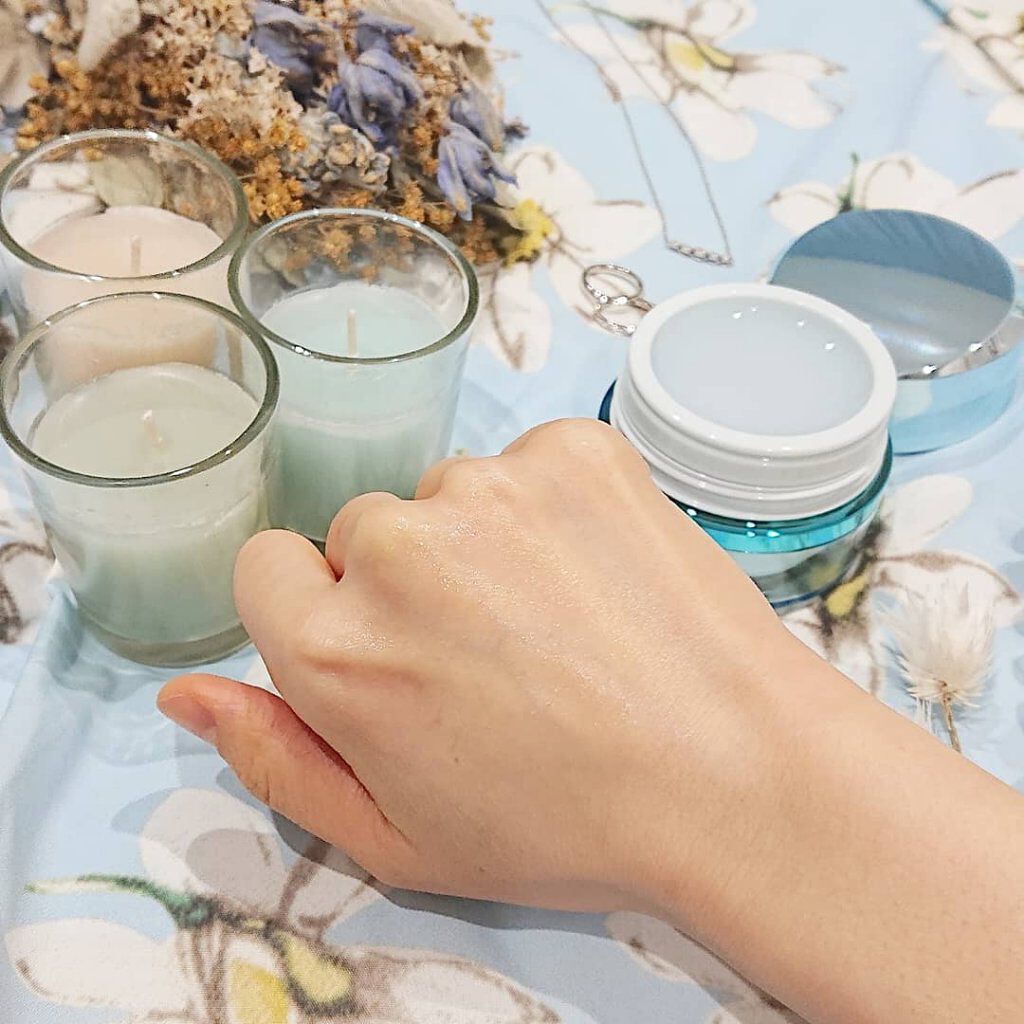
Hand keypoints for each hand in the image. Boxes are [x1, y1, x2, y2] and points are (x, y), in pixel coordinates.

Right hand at [158, 418, 804, 916]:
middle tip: (497, 650)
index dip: (326, 610)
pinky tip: (603, 572)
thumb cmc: (566, 823)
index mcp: (339, 649)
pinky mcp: (576, 449)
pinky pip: (529, 461)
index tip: (391, 647)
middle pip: (362, 530)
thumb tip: (183, 691)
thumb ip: (276, 760)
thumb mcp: (397, 838)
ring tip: (564, 619)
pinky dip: (554, 505)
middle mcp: (399, 549)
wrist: (734, 774)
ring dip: (485, 541)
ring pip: (448, 494)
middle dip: (408, 582)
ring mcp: (492, 486)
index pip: (267, 568)